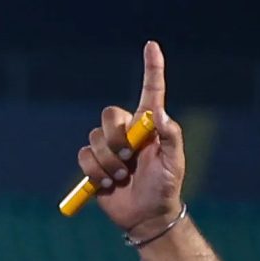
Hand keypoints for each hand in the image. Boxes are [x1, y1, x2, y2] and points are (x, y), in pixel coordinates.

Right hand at [75, 41, 186, 239]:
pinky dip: (95, 171)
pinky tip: (108, 184)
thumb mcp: (175, 162)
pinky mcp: (94, 164)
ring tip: (121, 177)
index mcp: (149, 125)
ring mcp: (109, 147)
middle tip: (128, 157)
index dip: (152, 68)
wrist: (146, 215)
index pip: (151, 90)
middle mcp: (127, 131)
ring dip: (107, 161)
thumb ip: (171, 137)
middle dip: (115, 136)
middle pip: (109, 114)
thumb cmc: (166, 187)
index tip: (151, 45)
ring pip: (94, 138)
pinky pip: (84, 157)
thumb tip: (160, 116)